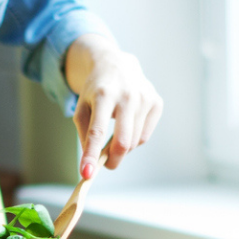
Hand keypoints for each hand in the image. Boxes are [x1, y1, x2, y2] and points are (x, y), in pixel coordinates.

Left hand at [65, 34, 162, 178]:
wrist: (116, 64)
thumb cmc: (96, 91)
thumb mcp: (82, 108)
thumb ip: (84, 134)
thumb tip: (92, 163)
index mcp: (103, 95)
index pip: (97, 131)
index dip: (92, 155)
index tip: (86, 174)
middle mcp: (127, 96)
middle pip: (122, 141)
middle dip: (112, 160)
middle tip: (105, 165)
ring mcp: (145, 98)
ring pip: (134, 141)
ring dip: (122, 148)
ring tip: (114, 136)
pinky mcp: (156, 102)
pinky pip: (145, 136)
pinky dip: (134, 139)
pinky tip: (127, 126)